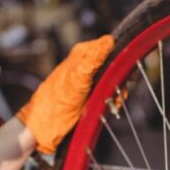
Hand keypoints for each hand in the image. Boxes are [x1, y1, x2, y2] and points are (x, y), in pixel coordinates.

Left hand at [15, 35, 113, 153]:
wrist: (45, 128)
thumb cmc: (56, 103)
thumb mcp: (77, 78)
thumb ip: (93, 59)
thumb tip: (109, 40)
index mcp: (83, 53)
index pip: (111, 45)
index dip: (121, 58)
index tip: (125, 74)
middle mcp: (86, 63)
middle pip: (115, 63)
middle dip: (121, 78)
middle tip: (117, 92)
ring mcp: (89, 78)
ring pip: (114, 78)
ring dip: (118, 91)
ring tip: (112, 103)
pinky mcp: (90, 92)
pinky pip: (109, 91)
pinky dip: (112, 99)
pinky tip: (109, 106)